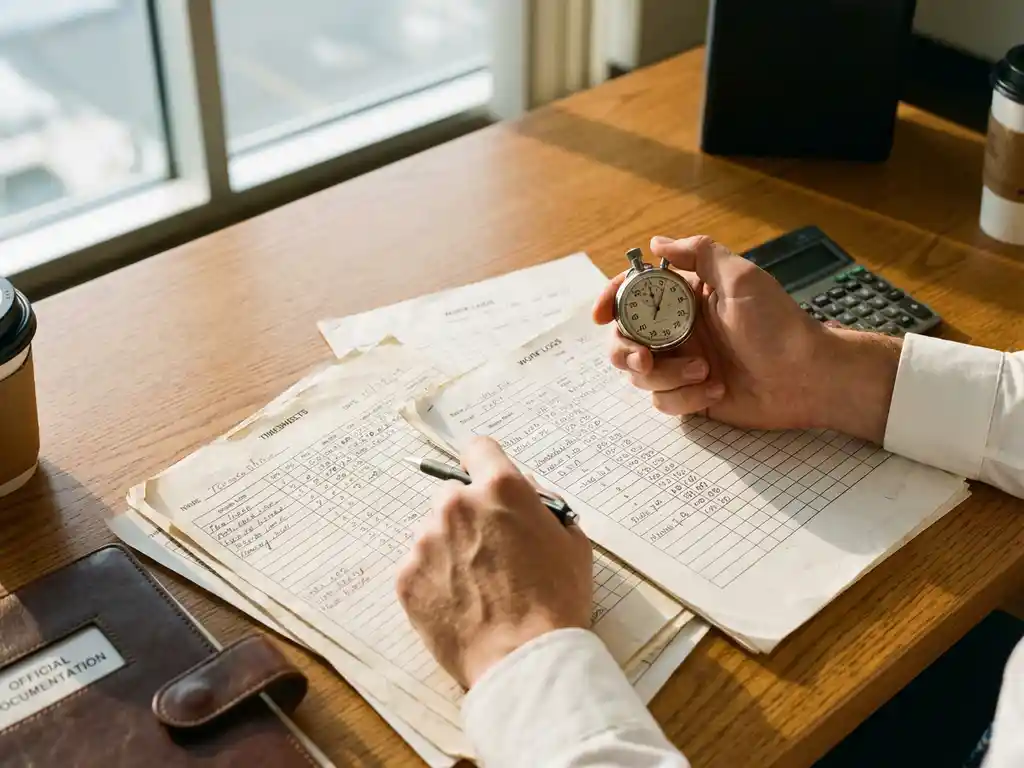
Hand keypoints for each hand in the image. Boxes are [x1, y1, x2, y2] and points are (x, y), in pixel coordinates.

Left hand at [396, 437, 592, 687]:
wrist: (524, 660)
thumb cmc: (556, 601)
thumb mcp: (572, 542)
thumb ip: (544, 506)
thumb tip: (526, 493)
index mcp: (501, 488)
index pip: (479, 449)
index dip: (485, 463)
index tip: (486, 481)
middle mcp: (457, 505)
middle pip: (454, 494)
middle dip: (470, 515)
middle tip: (491, 550)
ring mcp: (426, 540)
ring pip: (434, 531)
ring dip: (450, 548)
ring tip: (477, 586)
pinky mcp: (406, 576)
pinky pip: (418, 566)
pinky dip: (434, 579)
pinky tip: (460, 603)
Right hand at [593, 236, 901, 442]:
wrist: (807, 378)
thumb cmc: (780, 326)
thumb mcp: (742, 278)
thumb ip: (699, 254)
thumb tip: (656, 243)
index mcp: (685, 299)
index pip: (632, 295)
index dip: (610, 301)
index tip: (601, 314)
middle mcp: (678, 331)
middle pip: (623, 338)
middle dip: (627, 350)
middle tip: (646, 357)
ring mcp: (683, 364)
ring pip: (640, 374)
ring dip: (666, 376)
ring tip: (706, 372)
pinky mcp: (691, 396)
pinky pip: (663, 401)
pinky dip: (684, 398)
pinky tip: (716, 391)